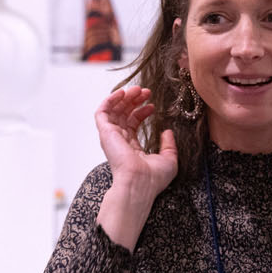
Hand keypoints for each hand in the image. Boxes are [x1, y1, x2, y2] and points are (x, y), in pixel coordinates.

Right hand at [94, 86, 178, 251]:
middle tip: (146, 91)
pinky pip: (102, 112)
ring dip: (124, 97)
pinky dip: (110, 100)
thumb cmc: (153, 178)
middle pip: (123, 114)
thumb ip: (169, 145)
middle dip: (134, 100)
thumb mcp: (169, 159)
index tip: (152, 105)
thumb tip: (167, 132)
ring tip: (137, 89)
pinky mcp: (106, 133)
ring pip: (113, 110)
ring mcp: (111, 137)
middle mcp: (119, 141)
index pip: (132, 124)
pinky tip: (122, 93)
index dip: (141, 111)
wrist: (140, 183)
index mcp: (131, 148)